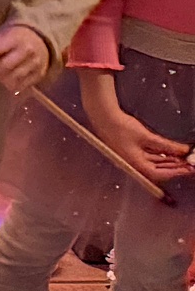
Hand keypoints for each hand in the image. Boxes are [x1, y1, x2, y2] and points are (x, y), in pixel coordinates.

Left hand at [0, 21, 51, 94]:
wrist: (39, 39)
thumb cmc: (13, 38)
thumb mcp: (1, 36)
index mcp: (15, 37)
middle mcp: (27, 50)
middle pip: (5, 66)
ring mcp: (35, 63)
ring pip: (14, 77)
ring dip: (2, 79)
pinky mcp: (39, 74)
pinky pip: (23, 85)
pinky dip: (12, 85)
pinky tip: (7, 81)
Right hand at [78, 69, 194, 184]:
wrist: (103, 116)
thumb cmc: (121, 127)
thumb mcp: (147, 136)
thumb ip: (167, 145)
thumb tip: (184, 150)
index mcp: (135, 164)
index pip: (159, 174)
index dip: (176, 172)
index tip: (189, 169)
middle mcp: (133, 164)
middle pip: (158, 170)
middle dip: (175, 167)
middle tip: (190, 163)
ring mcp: (132, 157)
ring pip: (155, 163)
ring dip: (169, 161)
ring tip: (184, 158)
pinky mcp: (132, 150)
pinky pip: (150, 157)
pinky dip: (161, 156)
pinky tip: (171, 153)